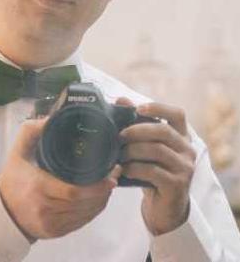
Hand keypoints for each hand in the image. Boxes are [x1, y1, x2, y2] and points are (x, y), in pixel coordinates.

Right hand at [0, 118, 120, 240]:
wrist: (4, 210)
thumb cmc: (13, 178)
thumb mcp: (17, 151)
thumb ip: (31, 131)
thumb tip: (51, 118)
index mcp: (38, 188)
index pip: (73, 191)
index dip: (95, 186)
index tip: (109, 174)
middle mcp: (46, 209)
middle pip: (83, 203)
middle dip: (103, 190)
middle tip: (114, 174)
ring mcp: (52, 224)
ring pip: (86, 214)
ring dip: (101, 199)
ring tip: (109, 183)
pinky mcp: (57, 232)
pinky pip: (82, 221)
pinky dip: (94, 209)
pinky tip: (99, 197)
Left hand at [117, 98, 196, 234]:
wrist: (163, 206)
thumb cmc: (153, 170)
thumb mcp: (146, 147)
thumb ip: (136, 124)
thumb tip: (121, 100)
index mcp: (181, 136)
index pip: (177, 114)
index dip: (158, 108)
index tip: (138, 108)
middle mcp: (187, 150)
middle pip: (163, 131)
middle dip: (137, 130)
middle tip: (119, 135)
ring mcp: (185, 168)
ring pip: (157, 150)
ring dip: (133, 150)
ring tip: (118, 155)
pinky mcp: (177, 185)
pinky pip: (153, 171)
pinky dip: (134, 168)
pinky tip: (124, 170)